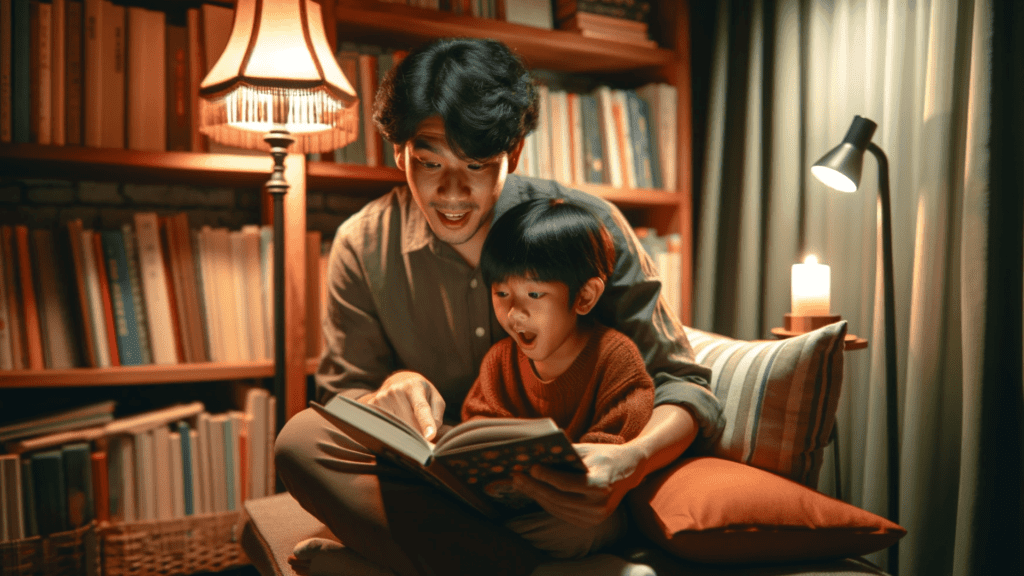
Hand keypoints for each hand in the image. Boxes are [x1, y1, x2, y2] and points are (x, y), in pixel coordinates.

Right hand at [359, 371, 445, 440]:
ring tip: (408, 428)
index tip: (430, 437)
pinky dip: (392, 431)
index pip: (421, 407)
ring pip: (396, 427)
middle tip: (422, 440)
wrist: (398, 382)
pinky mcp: (371, 406)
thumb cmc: (421, 393)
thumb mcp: (434, 398)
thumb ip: (436, 415)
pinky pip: (384, 427)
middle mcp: (396, 390)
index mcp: (414, 386)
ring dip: (404, 434)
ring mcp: (382, 398)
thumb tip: (429, 435)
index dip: (426, 423)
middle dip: (416, 434)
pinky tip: (395, 426)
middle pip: (408, 423)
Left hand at [512, 442, 644, 527]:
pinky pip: (562, 513)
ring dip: (536, 496)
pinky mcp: (590, 522)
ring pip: (557, 508)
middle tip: (517, 476)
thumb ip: (563, 455)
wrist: (628, 471)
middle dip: (534, 487)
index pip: (566, 483)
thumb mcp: (586, 450)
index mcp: (600, 485)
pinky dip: (547, 503)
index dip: (546, 476)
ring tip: (521, 483)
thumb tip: (534, 456)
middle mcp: (599, 505)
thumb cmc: (604, 456)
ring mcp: (595, 517)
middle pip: (558, 498)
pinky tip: (535, 492)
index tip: (530, 467)